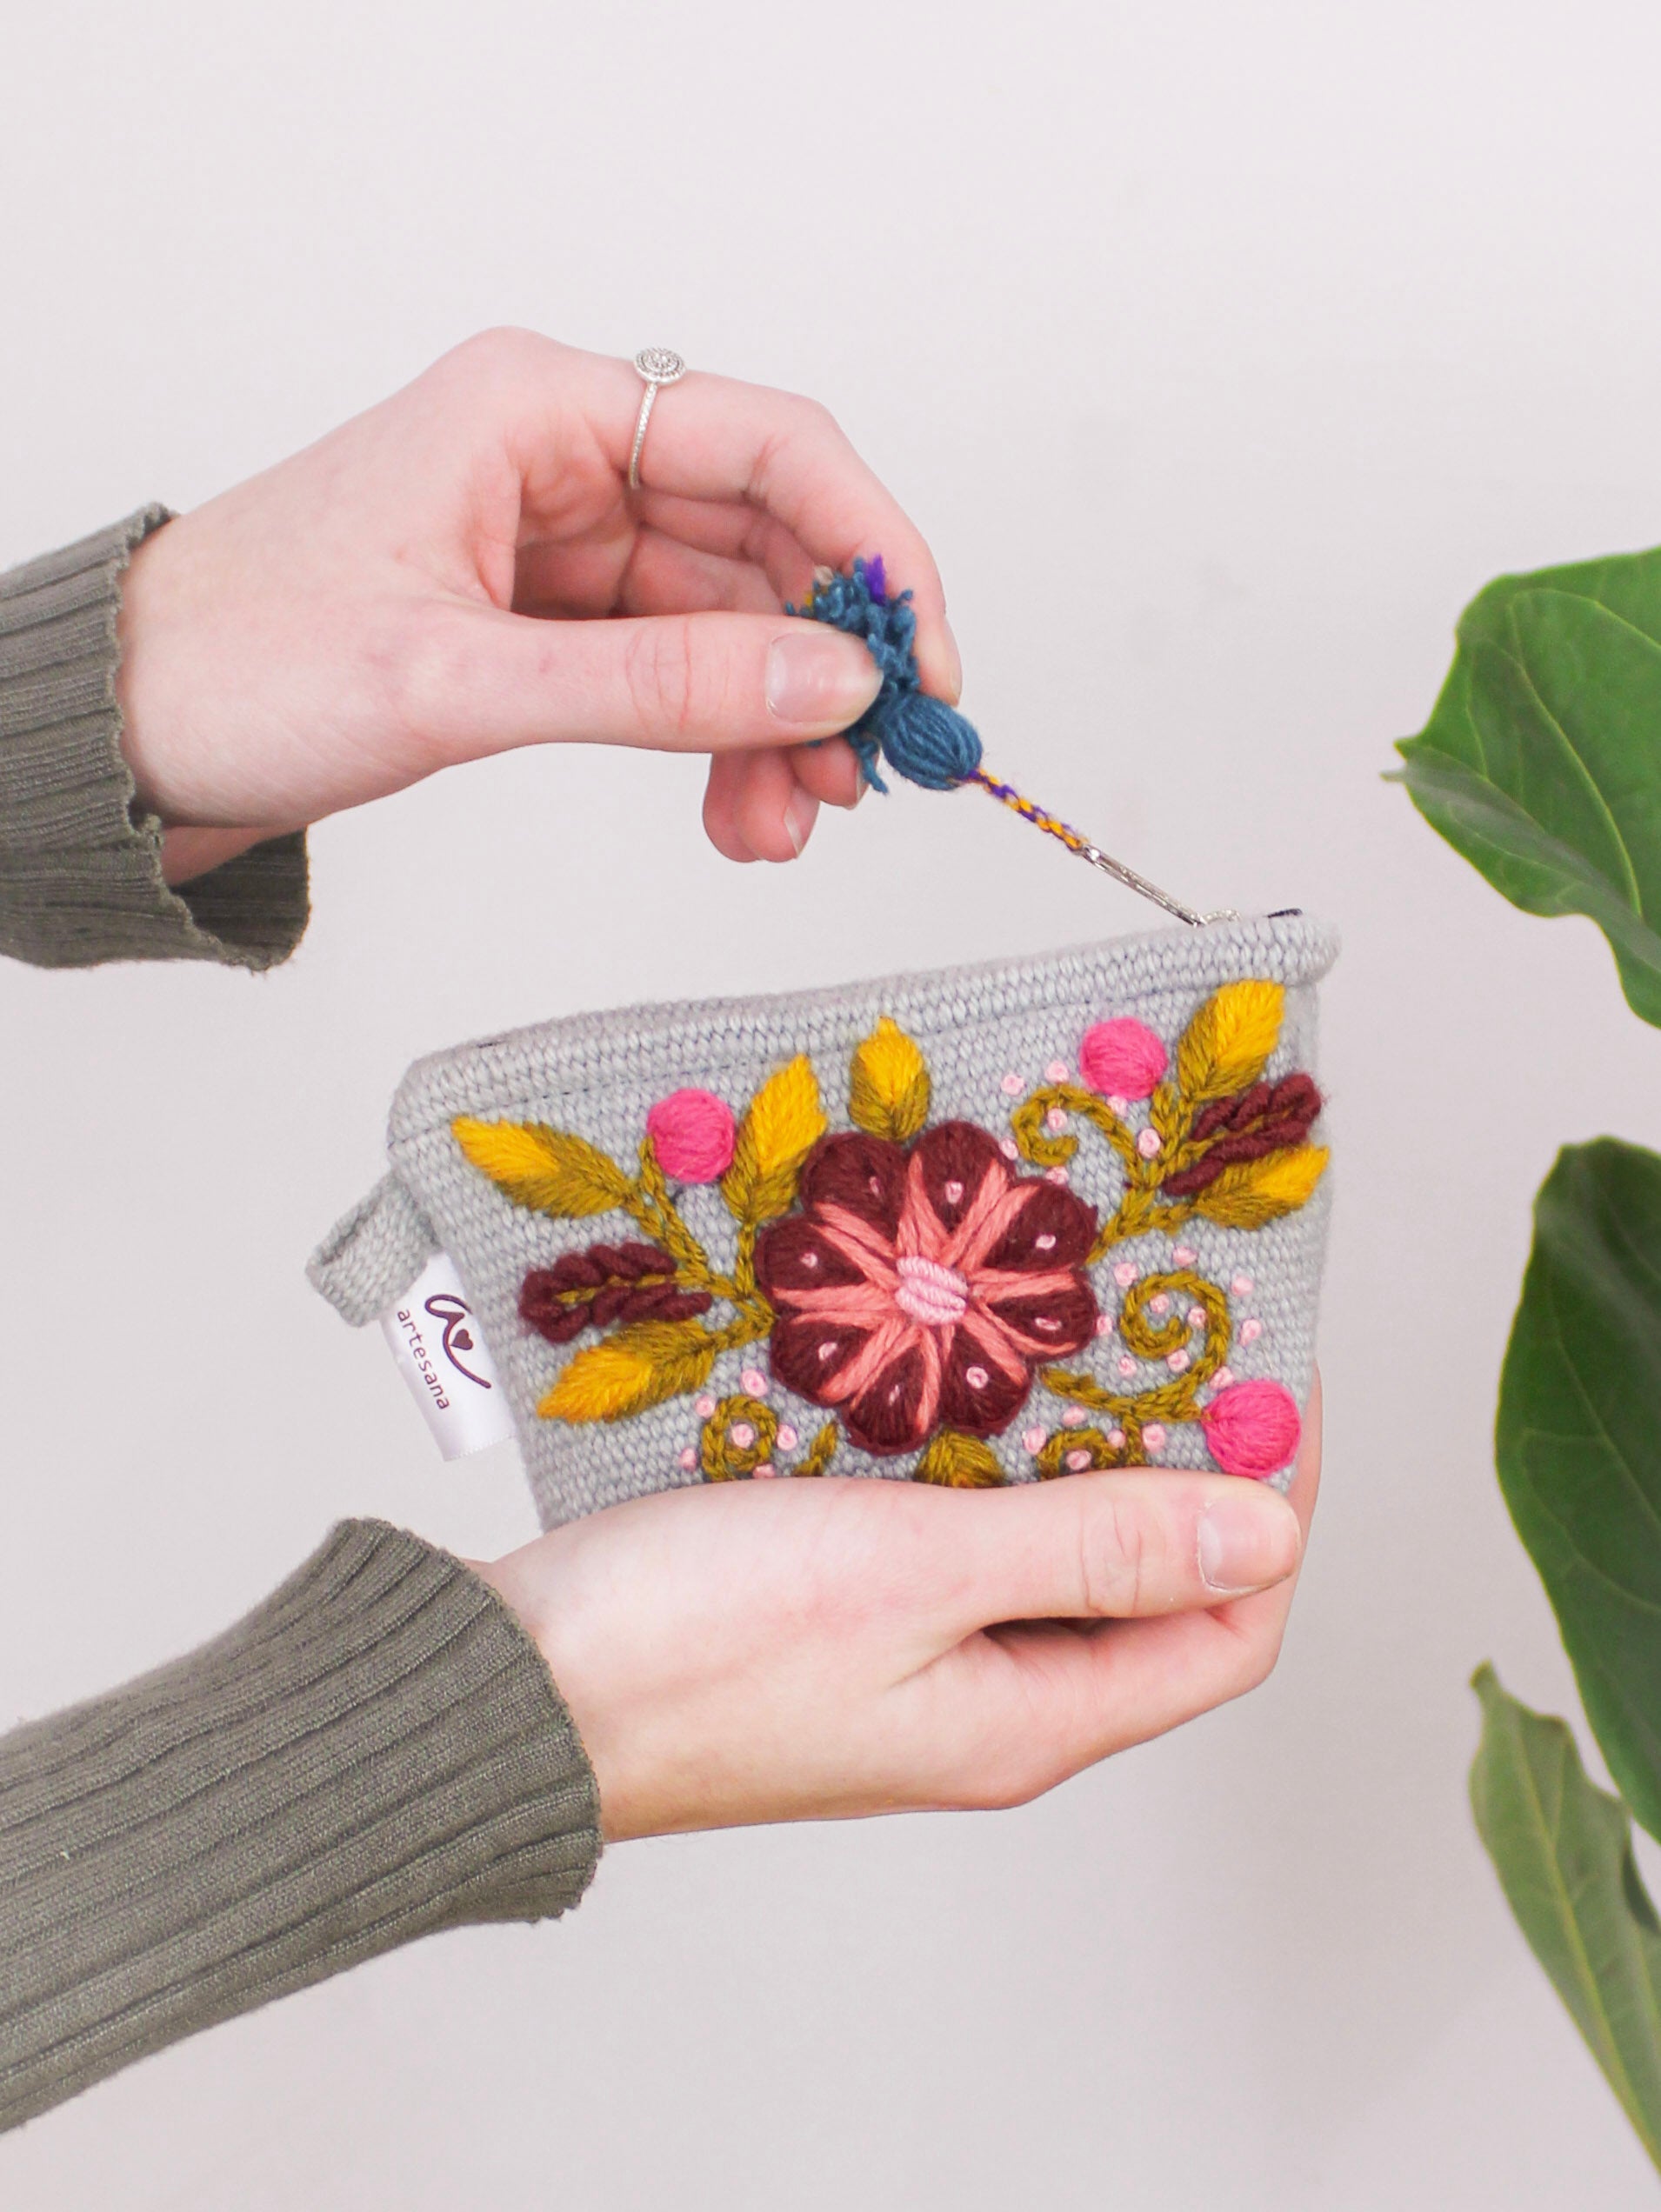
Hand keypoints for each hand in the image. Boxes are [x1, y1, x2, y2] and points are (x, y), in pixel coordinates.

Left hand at [115, 329, 959, 883]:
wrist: (129, 734)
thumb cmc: (241, 664)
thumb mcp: (460, 679)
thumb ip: (659, 683)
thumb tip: (834, 682)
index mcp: (539, 409)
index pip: (771, 447)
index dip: (872, 551)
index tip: (925, 665)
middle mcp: (567, 461)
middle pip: (766, 546)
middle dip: (827, 667)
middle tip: (869, 776)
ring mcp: (562, 547)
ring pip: (732, 628)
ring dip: (777, 729)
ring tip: (788, 827)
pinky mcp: (548, 625)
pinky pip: (677, 677)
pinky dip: (720, 747)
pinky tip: (740, 816)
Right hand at [479, 1379, 1319, 1840]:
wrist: (507, 1688)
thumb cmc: (693, 1644)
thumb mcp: (914, 1575)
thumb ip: (1090, 1549)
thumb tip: (1268, 1532)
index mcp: (1030, 1721)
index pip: (1230, 1626)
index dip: (1273, 1506)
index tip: (1268, 1379)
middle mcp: (988, 1708)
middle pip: (1147, 1589)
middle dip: (1181, 1464)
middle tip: (1173, 1329)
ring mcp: (914, 1669)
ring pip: (1049, 1556)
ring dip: (1079, 1451)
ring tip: (1079, 1331)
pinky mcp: (846, 1624)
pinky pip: (960, 1539)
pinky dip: (985, 1460)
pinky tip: (963, 1377)